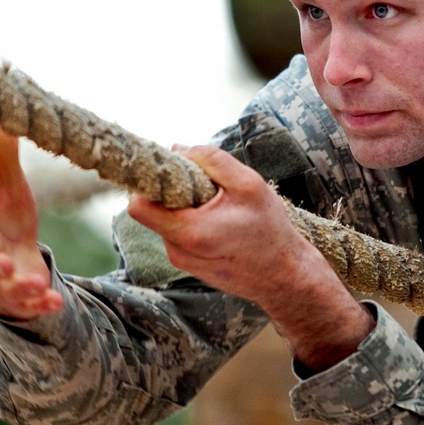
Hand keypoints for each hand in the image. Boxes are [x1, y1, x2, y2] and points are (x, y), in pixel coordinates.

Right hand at [0, 122, 62, 319]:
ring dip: (15, 289)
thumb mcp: (8, 182)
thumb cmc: (6, 211)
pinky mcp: (18, 296)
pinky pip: (24, 306)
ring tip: (35, 284)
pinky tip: (55, 301)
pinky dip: (39, 306)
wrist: (17, 247)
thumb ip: (2, 154)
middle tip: (2, 264)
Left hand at [127, 145, 373, 370]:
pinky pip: (178, 233)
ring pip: (166, 220)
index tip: (169, 169)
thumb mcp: (249, 184)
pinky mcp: (188, 264)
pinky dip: (192, 221)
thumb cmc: (270, 230)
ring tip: (219, 207)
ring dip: (185, 206)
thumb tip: (178, 148)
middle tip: (204, 185)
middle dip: (173, 190)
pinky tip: (220, 222)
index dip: (149, 181)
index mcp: (189, 231)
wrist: (284, 276)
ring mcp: (181, 260)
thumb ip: (212, 160)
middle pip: (152, 209)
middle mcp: (177, 250)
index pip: (139, 205)